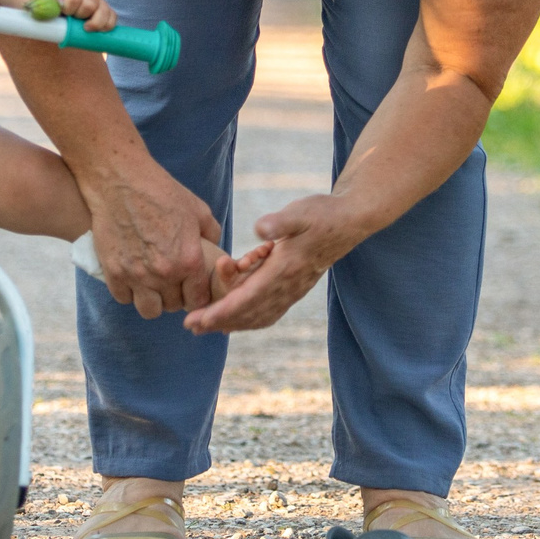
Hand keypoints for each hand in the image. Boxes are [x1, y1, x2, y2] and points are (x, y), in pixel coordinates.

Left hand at [34, 0, 115, 32]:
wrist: (51, 5)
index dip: (69, 7)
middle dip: (81, 16)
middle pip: (90, 4)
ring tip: (86, 28)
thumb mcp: (40, 5)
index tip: (64, 13)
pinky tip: (100, 31)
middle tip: (72, 19)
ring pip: (104, 9)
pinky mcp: (102, 8)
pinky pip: (112, 15)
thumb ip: (42, 7)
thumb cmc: (46, 7)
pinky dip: (108, 25)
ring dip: (96, 22)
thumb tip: (46, 11)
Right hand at [84, 155, 223, 317]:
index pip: (198, 299)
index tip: (191, 289)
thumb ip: (211, 235)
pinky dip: (128, 291)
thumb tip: (215, 249)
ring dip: (152, 300)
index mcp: (189, 260)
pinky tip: (132, 276)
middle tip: (171, 283)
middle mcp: (164, 273)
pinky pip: (124, 298)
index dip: (196, 296)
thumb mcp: (198, 210)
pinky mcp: (113, 272)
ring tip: (151, 285)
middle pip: (173, 306)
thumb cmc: (161, 192)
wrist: (121, 181)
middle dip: (174, 296)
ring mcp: (136, 275)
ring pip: (149, 310)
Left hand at [180, 193, 367, 334]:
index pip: (246, 299)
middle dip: (218, 321)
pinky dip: (249, 319)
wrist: (349, 222)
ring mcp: (293, 291)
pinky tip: (237, 319)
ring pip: (258, 317)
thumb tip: (259, 230)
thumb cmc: (322, 214)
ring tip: (207, 325)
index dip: (220, 312)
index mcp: (284, 271)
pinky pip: (269, 312)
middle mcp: (288, 287)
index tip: (196, 319)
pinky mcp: (295, 288)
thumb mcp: (299, 212)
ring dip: (232, 323)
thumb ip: (279, 222)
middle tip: (190, 326)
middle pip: (248, 314)